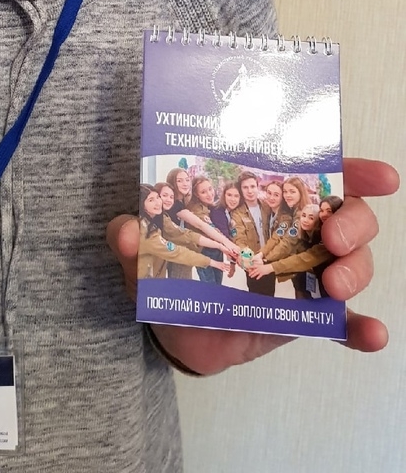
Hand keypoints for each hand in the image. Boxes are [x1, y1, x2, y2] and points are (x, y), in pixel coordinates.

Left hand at [107, 157, 397, 374]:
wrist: (172, 329)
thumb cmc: (167, 272)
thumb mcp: (143, 249)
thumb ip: (132, 236)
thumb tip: (125, 232)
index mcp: (261, 203)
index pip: (311, 175)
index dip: (350, 170)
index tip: (379, 176)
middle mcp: (292, 234)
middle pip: (345, 216)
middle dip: (352, 222)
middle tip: (331, 237)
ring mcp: (302, 277)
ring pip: (351, 263)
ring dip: (355, 269)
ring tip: (334, 285)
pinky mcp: (304, 321)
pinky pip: (341, 326)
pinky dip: (360, 329)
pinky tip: (372, 335)